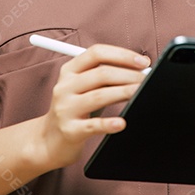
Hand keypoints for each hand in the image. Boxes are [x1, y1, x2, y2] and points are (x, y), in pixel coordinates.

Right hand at [33, 44, 149, 170]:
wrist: (48, 141)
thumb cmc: (74, 110)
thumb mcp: (82, 88)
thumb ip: (105, 77)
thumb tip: (139, 70)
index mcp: (69, 71)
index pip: (96, 53)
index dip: (122, 55)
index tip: (143, 62)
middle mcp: (65, 87)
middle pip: (101, 74)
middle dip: (128, 75)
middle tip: (147, 80)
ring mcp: (65, 109)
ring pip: (99, 96)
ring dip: (124, 93)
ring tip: (141, 93)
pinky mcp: (70, 131)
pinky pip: (92, 126)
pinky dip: (109, 123)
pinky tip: (122, 123)